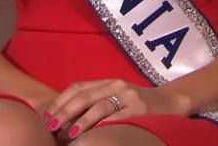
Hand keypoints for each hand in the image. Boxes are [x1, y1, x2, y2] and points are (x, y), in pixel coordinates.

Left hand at [43, 79, 187, 139]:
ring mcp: (128, 96)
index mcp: (107, 82)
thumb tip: (67, 123)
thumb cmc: (140, 105)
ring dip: (81, 121)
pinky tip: (93, 136)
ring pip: (99, 106)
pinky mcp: (140, 109)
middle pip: (84, 95)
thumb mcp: (118, 99)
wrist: (172, 102)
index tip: (46, 117)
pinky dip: (103, 127)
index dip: (60, 101)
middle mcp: (116, 85)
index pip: (78, 87)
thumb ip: (98, 104)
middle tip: (51, 127)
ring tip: (68, 134)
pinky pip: (118, 118)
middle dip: (65, 111)